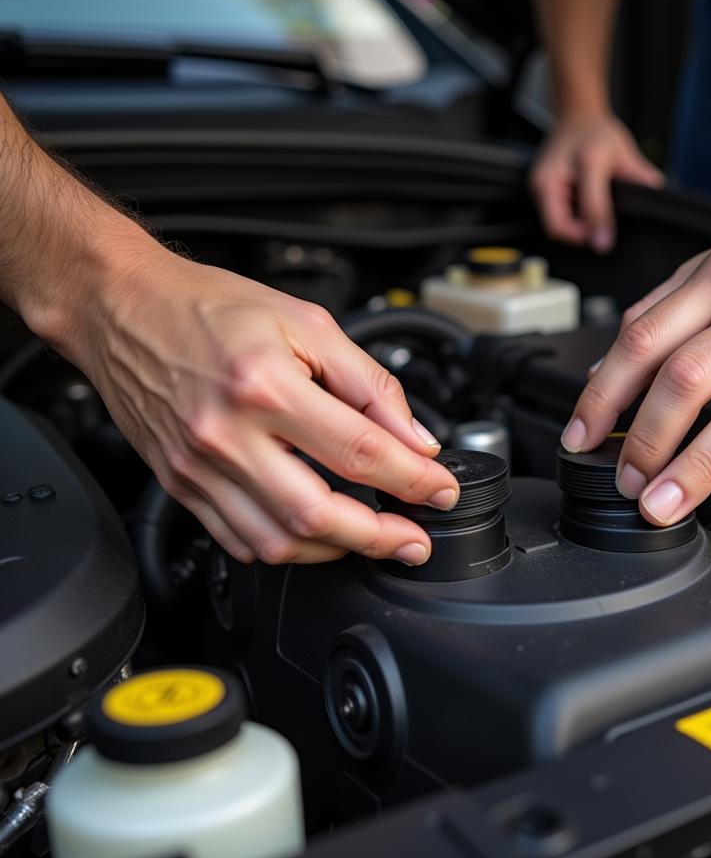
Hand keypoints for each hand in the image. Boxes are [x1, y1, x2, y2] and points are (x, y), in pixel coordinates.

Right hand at [70, 239, 459, 565]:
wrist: (123, 306)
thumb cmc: (211, 307)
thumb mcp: (308, 324)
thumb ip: (370, 385)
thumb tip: (414, 439)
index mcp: (265, 385)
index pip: (358, 451)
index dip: (412, 480)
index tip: (440, 490)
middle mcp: (226, 433)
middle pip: (317, 515)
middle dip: (380, 538)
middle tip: (415, 540)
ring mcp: (197, 466)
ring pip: (276, 542)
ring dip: (335, 551)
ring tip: (371, 540)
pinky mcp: (179, 484)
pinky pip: (236, 541)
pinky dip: (284, 549)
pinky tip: (313, 536)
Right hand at [530, 111, 663, 251]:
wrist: (575, 117)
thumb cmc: (599, 134)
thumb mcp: (624, 155)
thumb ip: (636, 179)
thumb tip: (652, 200)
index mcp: (583, 164)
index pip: (587, 212)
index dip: (596, 231)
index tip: (606, 243)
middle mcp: (551, 175)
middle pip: (558, 227)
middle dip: (579, 235)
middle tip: (599, 233)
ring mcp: (538, 184)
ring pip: (553, 226)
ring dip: (573, 230)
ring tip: (592, 220)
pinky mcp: (537, 190)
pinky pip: (551, 217)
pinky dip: (567, 221)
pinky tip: (581, 213)